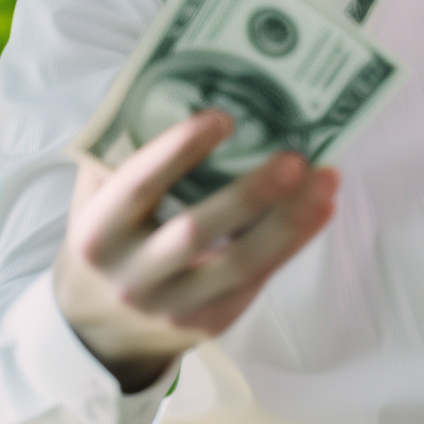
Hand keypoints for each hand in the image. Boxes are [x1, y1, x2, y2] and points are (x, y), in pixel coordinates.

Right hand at [52, 110, 341, 389]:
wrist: (98, 329)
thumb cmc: (108, 243)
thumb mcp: (96, 203)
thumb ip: (124, 157)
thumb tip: (182, 93)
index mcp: (97, 235)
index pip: (138, 188)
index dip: (178, 151)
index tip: (222, 117)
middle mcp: (132, 277)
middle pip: (196, 232)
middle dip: (250, 194)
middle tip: (296, 158)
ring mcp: (172, 308)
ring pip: (241, 264)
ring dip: (290, 221)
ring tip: (327, 181)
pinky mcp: (209, 324)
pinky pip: (257, 280)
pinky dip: (292, 243)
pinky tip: (319, 210)